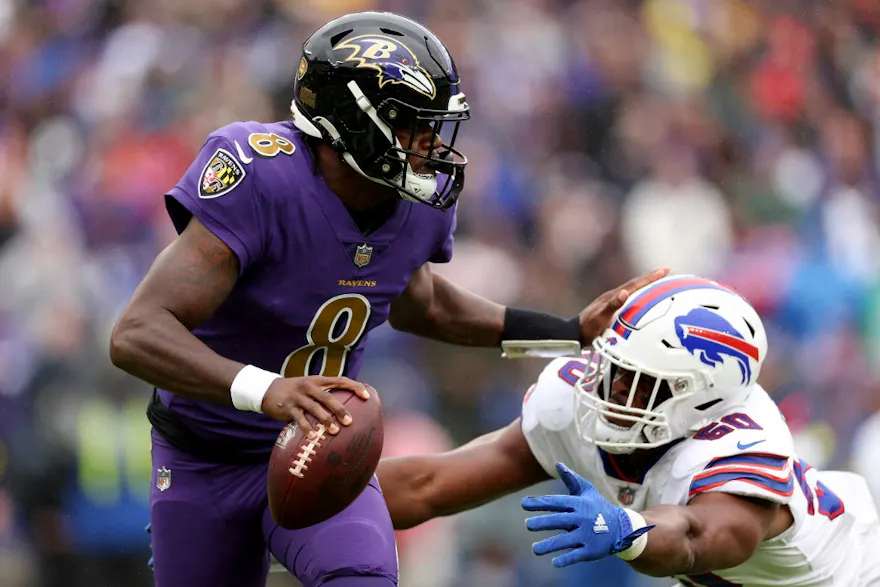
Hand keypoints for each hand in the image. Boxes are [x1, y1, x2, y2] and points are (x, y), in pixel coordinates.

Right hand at [261, 376, 369, 437]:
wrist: (267, 390)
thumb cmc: (294, 391)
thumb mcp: (309, 386)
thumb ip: (325, 392)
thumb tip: (346, 405)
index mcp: (318, 380)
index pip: (340, 380)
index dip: (354, 387)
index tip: (366, 396)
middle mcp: (309, 386)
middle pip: (328, 397)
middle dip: (340, 410)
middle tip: (350, 422)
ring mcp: (298, 397)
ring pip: (315, 408)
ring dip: (326, 420)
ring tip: (335, 432)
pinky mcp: (288, 407)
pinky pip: (299, 419)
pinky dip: (307, 428)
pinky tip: (314, 437)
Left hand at [522, 463, 652, 567]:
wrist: (621, 527)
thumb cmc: (598, 506)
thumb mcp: (587, 491)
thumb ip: (571, 479)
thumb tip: (558, 464)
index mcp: (579, 504)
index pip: (556, 502)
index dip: (539, 503)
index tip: (523, 504)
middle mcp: (582, 519)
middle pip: (559, 520)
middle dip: (542, 522)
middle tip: (527, 525)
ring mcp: (587, 535)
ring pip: (565, 540)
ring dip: (549, 545)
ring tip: (534, 549)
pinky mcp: (591, 550)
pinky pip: (577, 555)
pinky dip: (566, 559)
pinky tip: (554, 562)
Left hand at [578, 267, 669, 342]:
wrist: (574, 334)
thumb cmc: (588, 328)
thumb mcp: (600, 318)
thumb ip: (612, 306)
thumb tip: (624, 292)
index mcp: (613, 296)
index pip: (635, 284)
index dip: (650, 277)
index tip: (664, 270)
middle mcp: (614, 296)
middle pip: (636, 285)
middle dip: (651, 278)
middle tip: (665, 272)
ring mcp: (612, 302)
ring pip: (633, 291)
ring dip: (646, 286)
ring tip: (659, 283)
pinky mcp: (612, 309)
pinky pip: (630, 300)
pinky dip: (640, 297)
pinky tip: (643, 301)